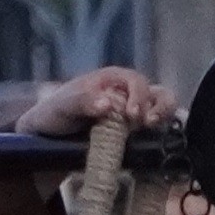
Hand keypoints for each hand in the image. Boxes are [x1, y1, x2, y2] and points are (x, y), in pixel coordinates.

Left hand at [15, 66, 177, 140]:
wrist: (50, 132)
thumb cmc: (55, 112)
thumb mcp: (63, 105)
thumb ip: (82, 101)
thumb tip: (107, 104)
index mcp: (113, 78)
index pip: (136, 81)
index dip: (139, 96)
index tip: (132, 115)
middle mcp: (128, 90)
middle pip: (157, 92)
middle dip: (159, 106)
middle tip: (147, 123)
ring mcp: (134, 107)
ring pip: (163, 104)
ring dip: (164, 114)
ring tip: (152, 127)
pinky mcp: (136, 126)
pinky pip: (157, 123)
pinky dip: (161, 127)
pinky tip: (152, 136)